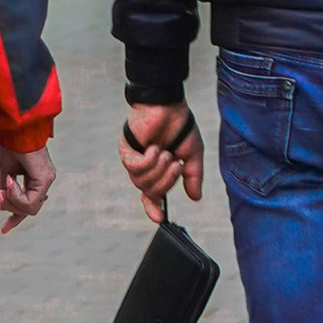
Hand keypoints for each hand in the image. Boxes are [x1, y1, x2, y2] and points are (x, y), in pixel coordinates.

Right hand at [0, 145, 55, 234]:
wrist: (15, 130)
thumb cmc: (11, 144)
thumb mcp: (6, 172)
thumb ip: (8, 190)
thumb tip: (3, 206)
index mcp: (37, 179)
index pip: (29, 205)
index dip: (16, 218)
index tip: (3, 230)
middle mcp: (45, 181)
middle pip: (29, 210)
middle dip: (11, 206)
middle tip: (0, 193)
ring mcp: (47, 180)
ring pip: (29, 209)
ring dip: (12, 200)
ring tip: (6, 183)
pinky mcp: (45, 179)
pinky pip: (29, 202)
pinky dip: (16, 196)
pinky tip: (11, 181)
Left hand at [119, 102, 204, 228]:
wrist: (170, 104)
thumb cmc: (180, 125)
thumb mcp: (192, 154)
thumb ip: (192, 176)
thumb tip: (195, 197)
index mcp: (158, 169)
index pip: (151, 194)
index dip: (153, 208)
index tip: (160, 218)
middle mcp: (144, 167)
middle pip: (150, 191)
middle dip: (165, 182)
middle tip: (176, 165)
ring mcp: (134, 158)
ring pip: (141, 182)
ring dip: (158, 170)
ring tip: (166, 153)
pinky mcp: (127, 150)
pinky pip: (134, 168)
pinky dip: (147, 161)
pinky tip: (154, 149)